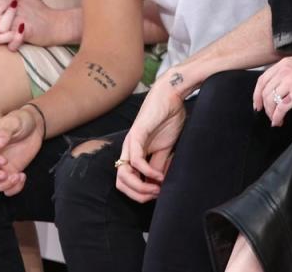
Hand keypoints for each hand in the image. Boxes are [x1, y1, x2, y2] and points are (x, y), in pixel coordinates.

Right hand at [0, 106, 43, 196]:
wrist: (33, 126)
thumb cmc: (20, 121)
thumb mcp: (13, 121)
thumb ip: (5, 131)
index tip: (4, 161)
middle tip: (6, 175)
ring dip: (3, 185)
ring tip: (18, 176)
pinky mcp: (8, 173)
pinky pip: (5, 188)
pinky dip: (13, 188)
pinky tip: (22, 177)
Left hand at [115, 77, 186, 202]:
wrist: (171, 95)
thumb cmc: (168, 118)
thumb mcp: (166, 148)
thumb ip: (160, 164)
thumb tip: (158, 183)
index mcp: (135, 154)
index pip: (127, 182)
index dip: (140, 193)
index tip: (158, 195)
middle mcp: (128, 150)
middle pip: (121, 183)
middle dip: (138, 195)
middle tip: (156, 195)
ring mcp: (130, 143)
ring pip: (123, 175)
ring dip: (140, 188)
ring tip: (157, 188)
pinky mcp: (137, 135)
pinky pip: (135, 160)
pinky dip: (147, 172)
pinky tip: (159, 175)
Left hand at [253, 56, 291, 126]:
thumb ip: (290, 75)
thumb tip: (280, 91)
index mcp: (285, 63)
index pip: (262, 78)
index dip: (257, 93)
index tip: (257, 104)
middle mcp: (285, 70)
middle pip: (264, 90)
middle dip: (262, 105)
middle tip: (265, 115)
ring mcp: (291, 81)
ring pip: (270, 100)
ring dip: (271, 113)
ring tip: (275, 120)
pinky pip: (281, 107)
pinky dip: (277, 117)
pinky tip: (279, 121)